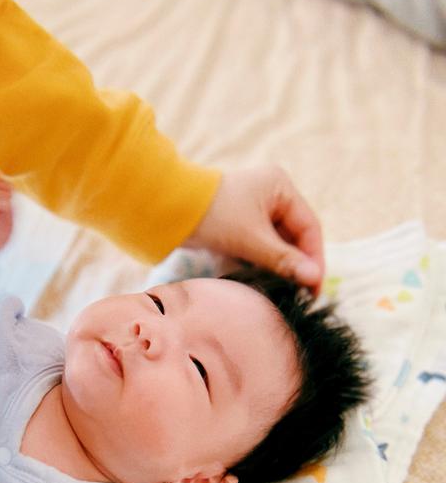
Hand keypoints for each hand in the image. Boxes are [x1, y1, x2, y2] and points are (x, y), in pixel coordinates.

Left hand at [183, 167, 324, 294]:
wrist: (167, 210)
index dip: (314, 259)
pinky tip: (264, 282)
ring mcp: (253, 209)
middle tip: (301, 295)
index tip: (314, 288)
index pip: (308, 227)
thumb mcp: (252, 239)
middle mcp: (270, 195)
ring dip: (278, 266)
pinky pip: (258, 246)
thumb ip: (284, 260)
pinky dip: (261, 263)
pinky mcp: (237, 224)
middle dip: (296, 265)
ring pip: (275, 243)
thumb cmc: (213, 217)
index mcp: (280, 187)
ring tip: (285, 292)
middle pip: (293, 236)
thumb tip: (315, 279)